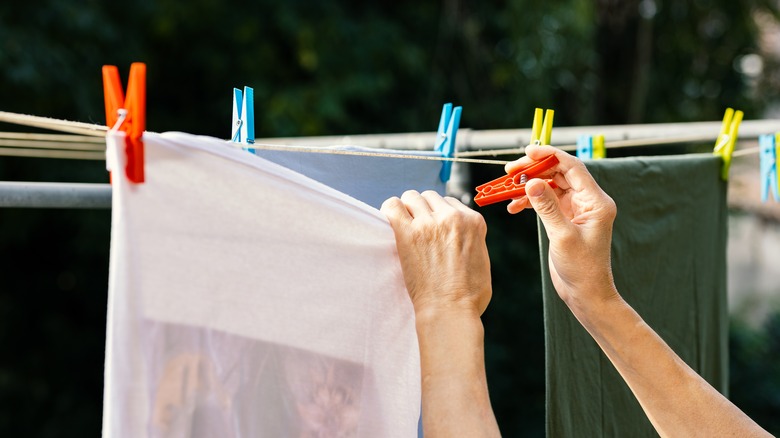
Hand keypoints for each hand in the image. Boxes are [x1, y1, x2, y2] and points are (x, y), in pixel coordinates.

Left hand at [380, 190, 491, 318]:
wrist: (450, 310)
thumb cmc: (468, 296)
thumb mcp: (482, 260)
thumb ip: (472, 241)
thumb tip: (463, 236)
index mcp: (473, 222)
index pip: (450, 202)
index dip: (440, 215)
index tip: (434, 228)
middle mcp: (452, 217)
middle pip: (430, 197)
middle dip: (424, 209)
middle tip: (418, 228)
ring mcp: (429, 224)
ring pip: (411, 197)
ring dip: (407, 209)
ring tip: (404, 225)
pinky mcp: (408, 233)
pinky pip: (392, 206)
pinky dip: (390, 210)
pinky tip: (391, 222)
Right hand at [505, 145, 618, 311]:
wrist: (585, 293)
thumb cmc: (582, 268)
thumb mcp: (563, 236)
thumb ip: (547, 207)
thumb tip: (531, 182)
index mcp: (596, 201)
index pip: (571, 167)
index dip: (549, 155)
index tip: (526, 152)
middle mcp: (588, 201)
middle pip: (558, 173)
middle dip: (533, 170)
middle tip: (509, 171)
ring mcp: (576, 209)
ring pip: (549, 186)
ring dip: (528, 186)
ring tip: (507, 189)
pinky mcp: (565, 219)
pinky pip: (545, 201)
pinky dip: (529, 201)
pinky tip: (513, 207)